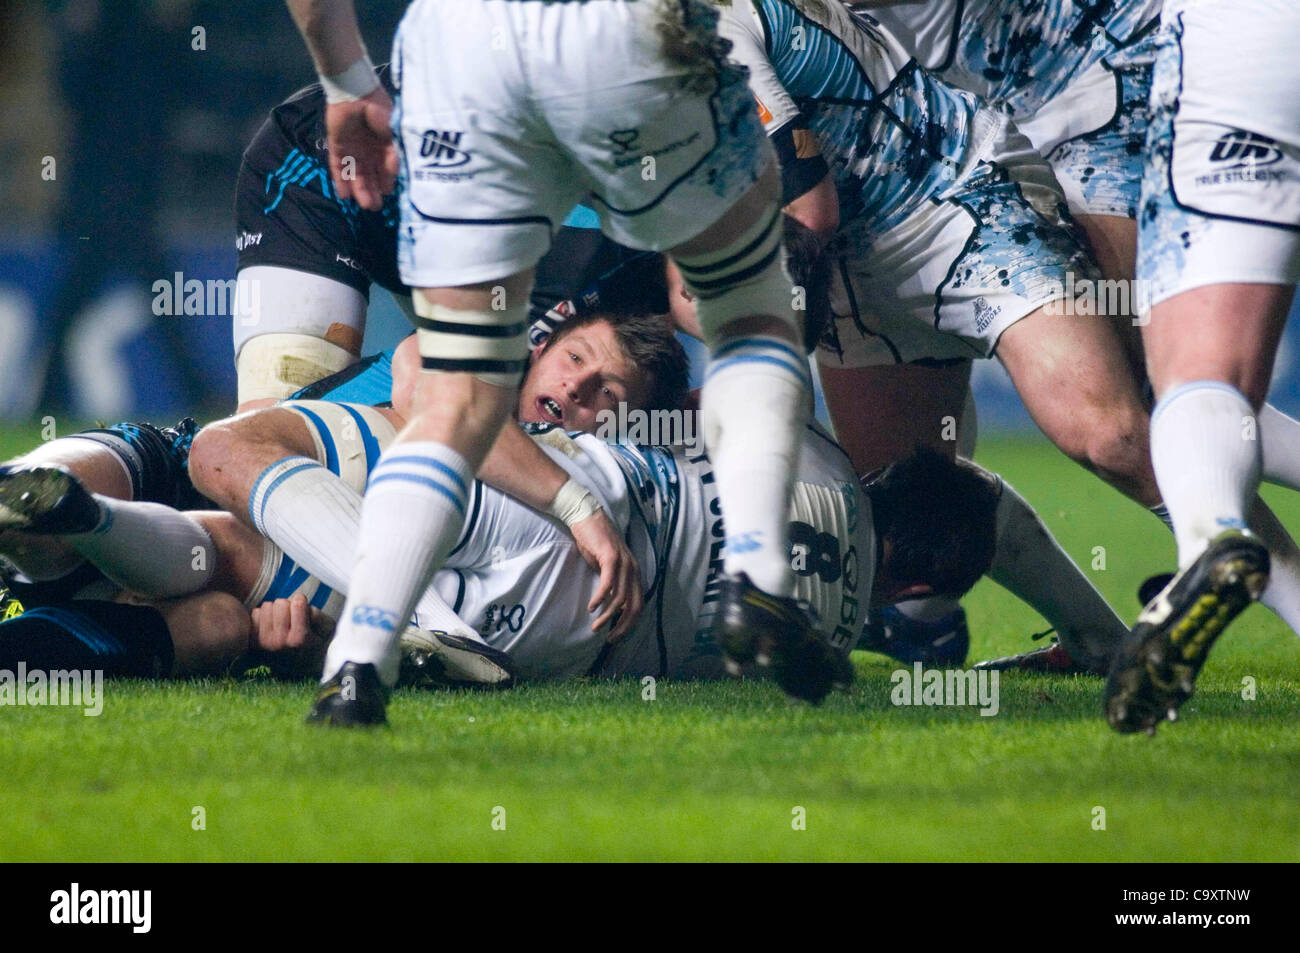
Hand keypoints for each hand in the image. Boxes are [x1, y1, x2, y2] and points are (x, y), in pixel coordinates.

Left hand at [251, 594, 334, 653]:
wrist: (299, 667)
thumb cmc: (315, 643)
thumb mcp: (326, 630)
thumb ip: (315, 614)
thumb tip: (296, 601)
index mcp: (299, 639)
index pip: (298, 603)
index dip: (302, 603)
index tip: (304, 615)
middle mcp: (280, 642)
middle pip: (281, 602)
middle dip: (288, 607)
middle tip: (293, 619)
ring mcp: (264, 642)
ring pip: (267, 606)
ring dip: (275, 611)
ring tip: (282, 624)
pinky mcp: (253, 641)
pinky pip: (255, 614)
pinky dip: (263, 617)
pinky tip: (271, 627)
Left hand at [325, 88, 397, 210]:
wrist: (355, 91)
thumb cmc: (377, 108)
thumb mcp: (391, 130)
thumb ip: (392, 150)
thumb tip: (394, 171)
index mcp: (383, 145)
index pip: (385, 168)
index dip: (386, 181)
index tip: (388, 192)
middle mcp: (368, 150)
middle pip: (370, 175)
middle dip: (372, 191)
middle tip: (375, 207)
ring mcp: (352, 149)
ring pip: (356, 174)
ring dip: (359, 190)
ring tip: (364, 205)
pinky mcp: (337, 146)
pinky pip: (338, 167)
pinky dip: (341, 181)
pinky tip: (344, 196)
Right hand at [568, 509, 643, 642]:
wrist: (586, 516)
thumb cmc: (594, 542)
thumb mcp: (605, 566)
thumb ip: (611, 583)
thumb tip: (609, 605)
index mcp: (634, 572)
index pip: (638, 604)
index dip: (629, 623)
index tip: (616, 636)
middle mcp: (633, 568)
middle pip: (634, 605)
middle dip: (623, 626)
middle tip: (609, 639)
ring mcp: (623, 561)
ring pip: (620, 597)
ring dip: (608, 615)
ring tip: (595, 626)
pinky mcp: (610, 556)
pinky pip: (608, 582)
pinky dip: (600, 598)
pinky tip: (592, 607)